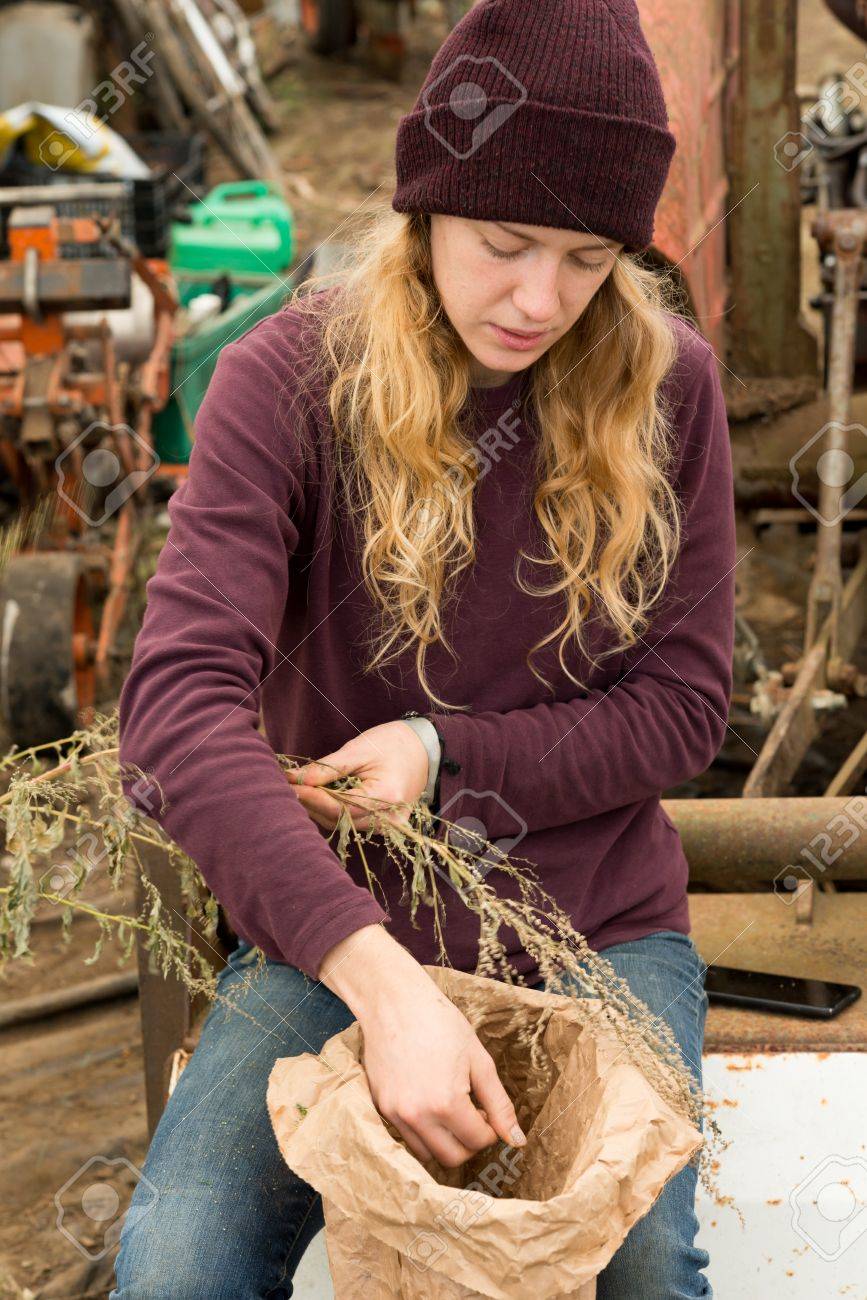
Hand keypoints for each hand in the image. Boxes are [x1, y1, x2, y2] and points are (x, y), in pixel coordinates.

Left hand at [288, 721, 428, 832]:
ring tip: (303, 789)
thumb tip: (294, 779)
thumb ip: (327, 768)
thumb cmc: (393, 743)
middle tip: (289, 786)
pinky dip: (335, 811)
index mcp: (387, 796)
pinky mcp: (386, 826)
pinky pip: (353, 823)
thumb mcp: (358, 749)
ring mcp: (390, 826)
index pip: (339, 807)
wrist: (424, 749)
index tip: (287, 785)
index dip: (310, 797)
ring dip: (321, 809)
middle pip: (339, 819)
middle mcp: (390, 818)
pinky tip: (322, 796)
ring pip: (343, 824)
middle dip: (311, 803)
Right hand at [319, 926, 524, 1168]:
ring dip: (445, 1141)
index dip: (491, 1130)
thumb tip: (516, 1140)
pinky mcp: (381, 1108)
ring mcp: (395, 1114)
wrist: (394, 1002)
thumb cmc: (441, 1023)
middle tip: (473, 1115)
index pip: (478, 1141)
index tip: (488, 1111)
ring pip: (427, 1154)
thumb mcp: (479, 1060)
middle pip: (452, 1158)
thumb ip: (499, 1104)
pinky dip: (423, 1132)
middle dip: (470, 1142)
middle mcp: (418, 1115)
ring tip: (451, 1110)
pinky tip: (430, 1104)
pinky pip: (406, 1137)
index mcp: (446, 1103)